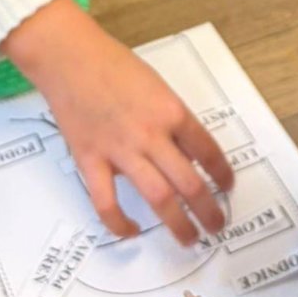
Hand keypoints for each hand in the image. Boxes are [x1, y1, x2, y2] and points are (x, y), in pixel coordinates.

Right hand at [0, 0, 232, 243]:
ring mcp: (121, 150)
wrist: (70, 57)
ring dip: (178, 224)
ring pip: (158, 198)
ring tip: (190, 239)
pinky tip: (130, 232)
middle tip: (217, 225)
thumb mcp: (156, 85)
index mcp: (172, 111)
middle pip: (189, 183)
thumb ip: (171, 120)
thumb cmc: (113, 64)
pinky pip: (106, 202)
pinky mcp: (91, 160)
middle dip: (208, 210)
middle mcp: (151, 134)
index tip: (227, 187)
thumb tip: (187, 152)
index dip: (222, 174)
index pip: (208, 151)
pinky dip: (119, 223)